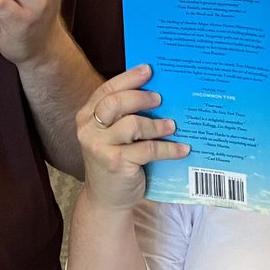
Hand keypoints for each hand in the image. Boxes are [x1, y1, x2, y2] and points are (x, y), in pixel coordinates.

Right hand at [77, 65, 189, 211]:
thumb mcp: (111, 135)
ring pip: (132, 125)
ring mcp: (100, 147)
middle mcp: (88, 129)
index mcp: (87, 116)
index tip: (148, 70)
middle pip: (116, 103)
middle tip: (159, 98)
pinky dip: (168, 148)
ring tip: (172, 126)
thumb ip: (123, 114)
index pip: (107, 90)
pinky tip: (182, 149)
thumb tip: (156, 90)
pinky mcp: (116, 163)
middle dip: (140, 97)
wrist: (106, 199)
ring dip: (156, 124)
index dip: (129, 78)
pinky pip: (147, 149)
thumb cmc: (114, 160)